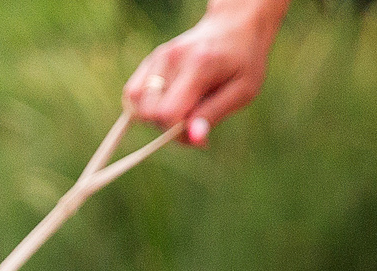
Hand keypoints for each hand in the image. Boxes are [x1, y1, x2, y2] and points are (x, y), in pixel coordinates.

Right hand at [124, 0, 288, 146]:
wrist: (234, 26)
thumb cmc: (243, 61)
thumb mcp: (243, 90)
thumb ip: (214, 114)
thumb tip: (193, 139)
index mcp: (198, 65)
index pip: (167, 113)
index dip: (178, 133)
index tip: (197, 132)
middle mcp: (171, 59)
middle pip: (148, 113)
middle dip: (166, 127)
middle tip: (191, 121)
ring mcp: (157, 57)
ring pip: (136, 106)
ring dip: (155, 118)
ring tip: (180, 110)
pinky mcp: (150, 60)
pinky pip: (132, 94)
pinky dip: (145, 107)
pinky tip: (167, 102)